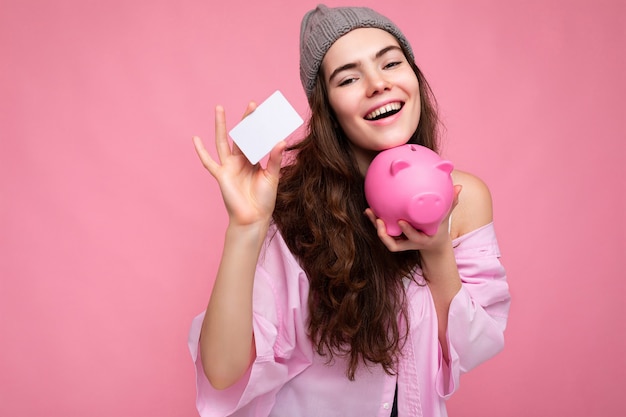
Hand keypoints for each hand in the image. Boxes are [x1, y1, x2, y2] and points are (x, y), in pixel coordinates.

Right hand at [193, 103, 286, 226]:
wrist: (253, 217)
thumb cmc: (264, 200)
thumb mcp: (272, 176)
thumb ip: (275, 159)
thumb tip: (281, 141)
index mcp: (254, 160)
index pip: (257, 139)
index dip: (261, 127)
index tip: (267, 112)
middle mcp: (241, 161)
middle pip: (242, 136)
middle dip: (246, 121)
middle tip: (252, 104)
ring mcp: (229, 166)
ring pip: (223, 141)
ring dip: (221, 125)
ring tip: (219, 108)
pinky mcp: (221, 175)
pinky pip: (208, 162)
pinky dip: (201, 151)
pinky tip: (195, 139)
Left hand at [364, 185, 461, 252]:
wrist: (433, 243)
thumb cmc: (439, 227)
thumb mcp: (445, 218)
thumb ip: (451, 204)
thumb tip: (459, 187)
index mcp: (422, 239)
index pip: (414, 238)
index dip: (407, 232)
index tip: (401, 222)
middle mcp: (409, 242)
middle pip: (393, 243)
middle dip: (384, 234)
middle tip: (378, 220)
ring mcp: (401, 241)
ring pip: (385, 239)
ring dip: (376, 228)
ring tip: (370, 212)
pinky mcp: (394, 238)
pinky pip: (383, 232)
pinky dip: (375, 223)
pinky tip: (369, 210)